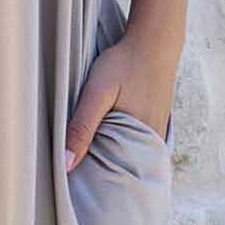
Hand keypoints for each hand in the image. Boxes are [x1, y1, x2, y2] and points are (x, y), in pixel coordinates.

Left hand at [65, 37, 171, 172]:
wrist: (154, 41)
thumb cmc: (124, 64)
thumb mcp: (97, 93)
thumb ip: (81, 128)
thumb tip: (66, 165)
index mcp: (141, 142)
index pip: (115, 176)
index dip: (95, 180)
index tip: (76, 183)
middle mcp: (153, 142)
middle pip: (123, 168)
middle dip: (103, 172)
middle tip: (80, 174)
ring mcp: (157, 133)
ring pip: (130, 156)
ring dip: (112, 158)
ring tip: (91, 157)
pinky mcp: (157, 122)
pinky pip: (137, 143)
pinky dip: (123, 145)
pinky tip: (108, 138)